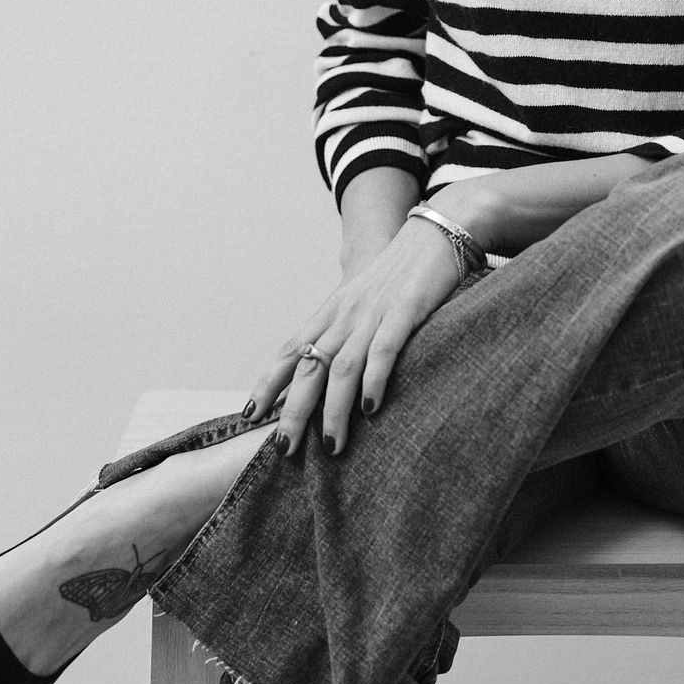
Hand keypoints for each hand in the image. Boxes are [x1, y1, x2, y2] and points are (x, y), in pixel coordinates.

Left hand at [243, 215, 460, 456]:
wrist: (433, 234)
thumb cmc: (401, 274)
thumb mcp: (364, 301)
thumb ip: (347, 331)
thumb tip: (330, 372)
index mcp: (333, 311)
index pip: (290, 350)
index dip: (268, 383)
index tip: (250, 415)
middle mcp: (345, 314)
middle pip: (310, 365)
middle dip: (293, 410)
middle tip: (283, 449)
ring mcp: (373, 312)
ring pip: (342, 366)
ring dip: (333, 409)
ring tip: (331, 445)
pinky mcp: (404, 310)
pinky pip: (384, 350)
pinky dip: (374, 380)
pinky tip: (371, 409)